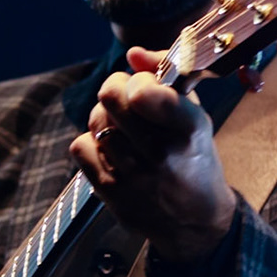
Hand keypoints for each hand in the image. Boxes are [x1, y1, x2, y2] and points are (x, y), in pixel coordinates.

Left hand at [69, 46, 237, 263]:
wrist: (195, 221)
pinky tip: (112, 151)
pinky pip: (80, 146)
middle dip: (116, 89)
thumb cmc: (193, 157)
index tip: (145, 89)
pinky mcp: (111, 193)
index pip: (146, 94)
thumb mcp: (194, 115)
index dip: (138, 82)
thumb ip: (167, 75)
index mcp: (188, 129)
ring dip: (105, 119)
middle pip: (110, 97)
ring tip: (122, 129)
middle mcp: (162, 154)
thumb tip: (133, 54)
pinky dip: (92, 143)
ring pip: (95, 121)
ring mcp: (134, 177)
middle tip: (126, 99)